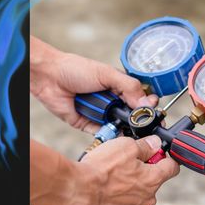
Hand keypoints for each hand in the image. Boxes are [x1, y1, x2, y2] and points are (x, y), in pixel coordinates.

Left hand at [30, 36, 157, 132]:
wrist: (49, 77)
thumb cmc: (76, 69)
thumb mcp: (108, 74)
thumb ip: (129, 87)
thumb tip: (147, 102)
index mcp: (121, 88)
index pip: (142, 100)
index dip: (149, 107)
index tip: (154, 112)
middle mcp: (113, 102)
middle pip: (133, 116)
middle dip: (139, 121)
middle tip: (144, 124)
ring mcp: (102, 114)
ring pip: (120, 127)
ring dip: (124, 129)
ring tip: (130, 129)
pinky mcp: (89, 125)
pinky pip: (104, 134)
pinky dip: (109, 135)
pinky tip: (115, 135)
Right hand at [63, 135, 179, 204]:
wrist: (75, 193)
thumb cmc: (99, 170)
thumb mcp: (125, 146)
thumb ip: (145, 146)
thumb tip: (155, 143)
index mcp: (153, 179)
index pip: (171, 168)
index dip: (164, 160)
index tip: (157, 157)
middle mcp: (148, 200)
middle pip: (151, 185)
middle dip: (140, 177)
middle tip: (121, 171)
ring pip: (136, 202)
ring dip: (127, 194)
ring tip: (108, 187)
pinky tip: (104, 202)